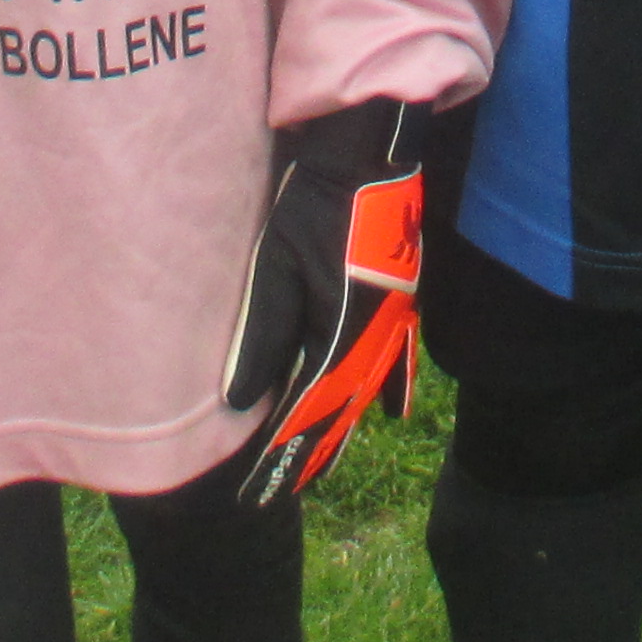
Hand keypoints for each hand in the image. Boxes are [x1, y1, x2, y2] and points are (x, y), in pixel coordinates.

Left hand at [221, 101, 428, 507]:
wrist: (369, 151)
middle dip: (311, 451)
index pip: (309, 407)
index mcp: (344, 330)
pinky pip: (395, 359)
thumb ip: (264, 335)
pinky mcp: (400, 297)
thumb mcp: (277, 265)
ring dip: (342, 428)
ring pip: (366, 389)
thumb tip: (241, 401)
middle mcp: (376, 333)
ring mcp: (395, 316)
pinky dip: (390, 389)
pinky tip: (389, 415)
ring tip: (320, 464)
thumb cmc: (317, 202)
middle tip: (282, 490)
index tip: (262, 487)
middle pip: (340, 408)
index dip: (284, 451)